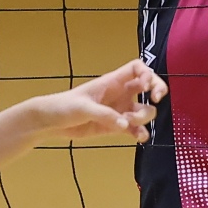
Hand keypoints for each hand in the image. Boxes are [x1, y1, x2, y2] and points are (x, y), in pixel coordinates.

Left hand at [23, 60, 164, 144]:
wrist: (52, 123)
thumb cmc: (64, 107)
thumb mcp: (83, 108)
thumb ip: (104, 115)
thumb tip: (125, 124)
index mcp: (112, 82)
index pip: (137, 68)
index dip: (147, 73)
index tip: (147, 86)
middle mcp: (120, 94)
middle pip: (148, 87)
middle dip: (156, 91)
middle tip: (155, 100)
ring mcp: (119, 110)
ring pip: (143, 110)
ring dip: (143, 117)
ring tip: (127, 124)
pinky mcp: (116, 126)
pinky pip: (135, 129)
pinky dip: (140, 133)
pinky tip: (139, 138)